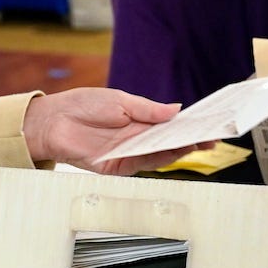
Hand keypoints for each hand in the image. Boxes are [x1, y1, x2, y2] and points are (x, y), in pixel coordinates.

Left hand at [22, 88, 210, 175]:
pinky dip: (162, 158)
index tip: (209, 122)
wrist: (54, 121)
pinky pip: (145, 163)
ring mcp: (130, 153)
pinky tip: (177, 150)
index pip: (170, 125)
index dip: (190, 125)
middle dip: (192, 140)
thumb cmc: (83, 106)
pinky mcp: (120, 166)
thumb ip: (149, 109)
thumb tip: (177, 110)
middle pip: (170, 143)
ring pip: (162, 155)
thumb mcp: (121, 101)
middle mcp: (137, 139)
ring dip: (182, 150)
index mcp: (139, 120)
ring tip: (201, 142)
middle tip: (213, 137)